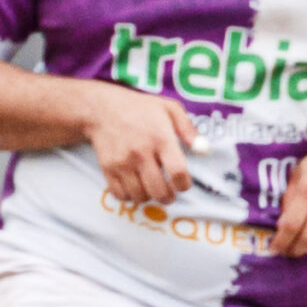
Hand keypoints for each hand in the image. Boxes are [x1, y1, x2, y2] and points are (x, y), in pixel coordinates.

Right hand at [81, 80, 198, 203]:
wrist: (102, 109)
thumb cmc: (140, 109)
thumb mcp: (169, 109)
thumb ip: (189, 130)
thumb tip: (205, 150)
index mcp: (160, 138)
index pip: (178, 172)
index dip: (184, 185)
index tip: (184, 184)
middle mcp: (141, 152)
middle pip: (159, 191)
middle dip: (168, 197)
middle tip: (170, 193)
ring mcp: (122, 163)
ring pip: (140, 196)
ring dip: (149, 197)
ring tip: (152, 189)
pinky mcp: (108, 169)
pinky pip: (121, 195)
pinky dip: (130, 196)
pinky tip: (135, 187)